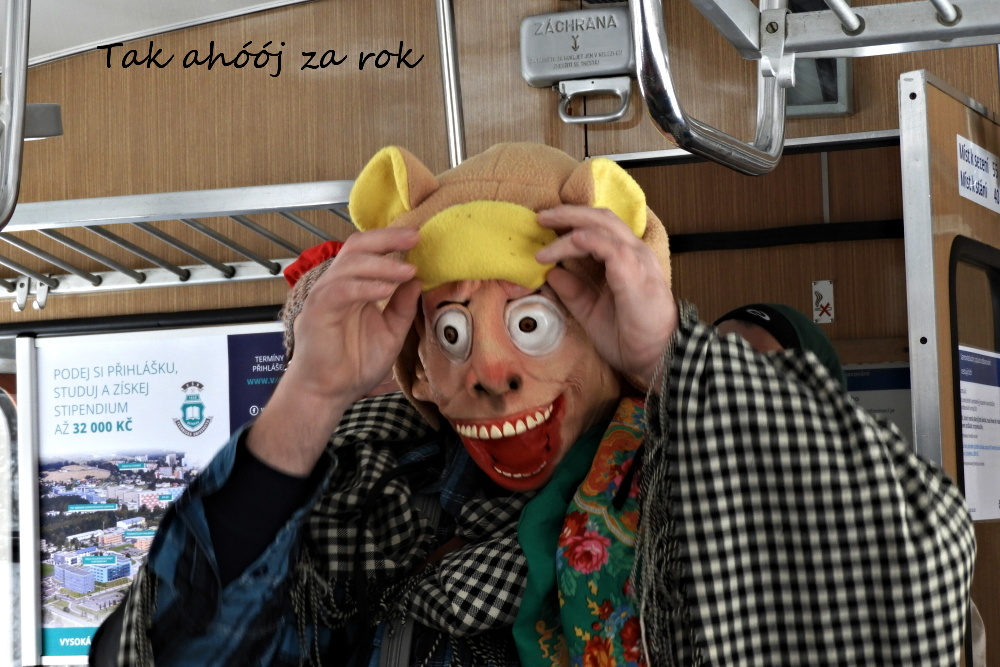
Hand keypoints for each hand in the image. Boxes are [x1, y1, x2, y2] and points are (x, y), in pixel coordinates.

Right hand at [284, 227, 420, 404]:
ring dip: (381, 265)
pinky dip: (364, 286)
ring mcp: (325, 296)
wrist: (330, 393)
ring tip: (407, 271)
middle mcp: (337, 285)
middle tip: (414, 238)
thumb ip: (402, 306)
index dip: (391, 240)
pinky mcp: (317, 312)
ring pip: (350, 265)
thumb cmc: (355, 365)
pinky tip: (386, 290)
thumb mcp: (391, 332)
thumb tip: (417, 279)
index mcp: (354, 286)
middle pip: (356, 247)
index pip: (368, 251)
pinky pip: (341, 290)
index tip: (418, 237)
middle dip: (386, 239)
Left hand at [535, 206, 676, 386]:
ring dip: (571, 222)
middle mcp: (634, 253)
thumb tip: (551, 274)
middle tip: (540, 217)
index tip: (544, 229)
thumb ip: (573, 292)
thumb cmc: (630, 337)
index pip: (599, 229)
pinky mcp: (634, 272)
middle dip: (568, 213)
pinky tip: (567, 242)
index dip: (571, 224)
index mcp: (626, 260)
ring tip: (544, 224)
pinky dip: (586, 239)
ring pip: (603, 225)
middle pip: (600, 218)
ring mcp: (637, 260)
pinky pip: (609, 246)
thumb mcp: (591, 311)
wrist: (656, 358)